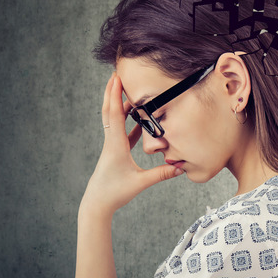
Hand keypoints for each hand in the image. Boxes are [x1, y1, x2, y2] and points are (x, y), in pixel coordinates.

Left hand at [79, 72, 181, 217]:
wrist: (97, 204)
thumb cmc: (114, 193)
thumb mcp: (140, 183)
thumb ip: (161, 174)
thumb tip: (180, 167)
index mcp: (115, 145)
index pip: (115, 114)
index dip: (116, 95)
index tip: (116, 78)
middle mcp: (111, 142)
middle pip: (109, 111)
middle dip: (112, 91)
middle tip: (116, 74)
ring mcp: (112, 146)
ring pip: (114, 119)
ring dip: (119, 104)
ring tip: (128, 90)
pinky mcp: (115, 152)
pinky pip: (121, 131)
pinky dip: (128, 121)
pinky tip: (138, 118)